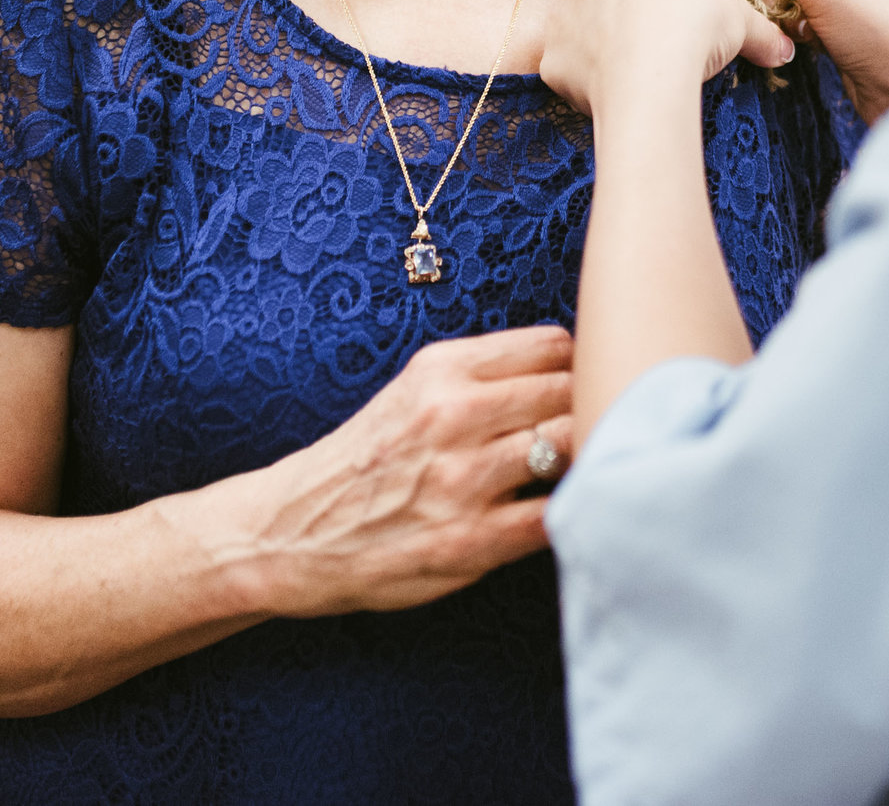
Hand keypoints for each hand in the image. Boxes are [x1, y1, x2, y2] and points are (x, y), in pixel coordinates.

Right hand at [237, 327, 575, 616]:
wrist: (296, 531)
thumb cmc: (373, 457)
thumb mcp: (416, 389)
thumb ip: (486, 374)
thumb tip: (575, 368)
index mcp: (442, 370)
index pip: (553, 347)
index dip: (578, 368)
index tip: (580, 390)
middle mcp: (453, 416)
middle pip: (571, 392)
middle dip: (591, 411)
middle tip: (592, 434)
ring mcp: (462, 481)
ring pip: (570, 448)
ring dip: (586, 461)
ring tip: (582, 472)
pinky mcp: (468, 542)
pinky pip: (552, 517)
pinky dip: (570, 515)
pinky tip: (564, 515)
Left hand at [538, 0, 792, 118]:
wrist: (648, 82)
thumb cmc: (692, 32)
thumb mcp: (738, 22)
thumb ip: (760, 30)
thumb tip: (785, 48)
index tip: (681, 18)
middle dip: (631, 17)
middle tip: (662, 47)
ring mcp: (561, 15)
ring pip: (585, 29)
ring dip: (607, 48)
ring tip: (640, 74)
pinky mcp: (549, 59)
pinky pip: (570, 69)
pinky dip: (590, 83)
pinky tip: (617, 95)